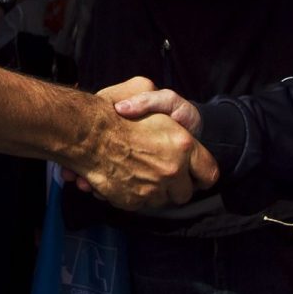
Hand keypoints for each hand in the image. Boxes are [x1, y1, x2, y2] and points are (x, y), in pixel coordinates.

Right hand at [71, 86, 216, 208]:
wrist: (83, 134)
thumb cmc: (112, 110)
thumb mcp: (143, 88)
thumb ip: (162, 100)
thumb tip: (171, 116)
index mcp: (183, 144)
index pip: (209, 172)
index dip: (202, 174)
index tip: (195, 172)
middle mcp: (172, 170)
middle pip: (186, 193)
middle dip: (177, 186)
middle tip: (165, 174)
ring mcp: (153, 189)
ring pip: (163, 201)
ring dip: (156, 191)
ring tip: (142, 174)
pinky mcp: (133, 202)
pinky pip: (142, 205)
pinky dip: (136, 195)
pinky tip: (126, 178)